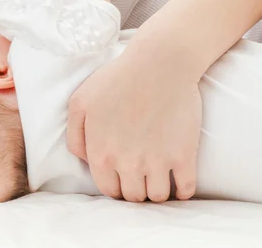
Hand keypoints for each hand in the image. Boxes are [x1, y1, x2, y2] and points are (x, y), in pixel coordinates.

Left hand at [66, 48, 201, 202]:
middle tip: (140, 175)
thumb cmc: (116, 79)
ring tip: (157, 176)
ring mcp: (157, 162)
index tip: (121, 177)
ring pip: (158, 197)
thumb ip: (75, 136)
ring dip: (157, 190)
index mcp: (101, 154)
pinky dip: (183, 191)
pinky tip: (179, 181)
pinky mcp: (184, 156)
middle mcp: (127, 163)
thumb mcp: (80, 102)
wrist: (158, 64)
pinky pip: (186, 190)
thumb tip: (86, 160)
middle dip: (135, 188)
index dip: (114, 185)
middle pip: (133, 196)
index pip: (108, 189)